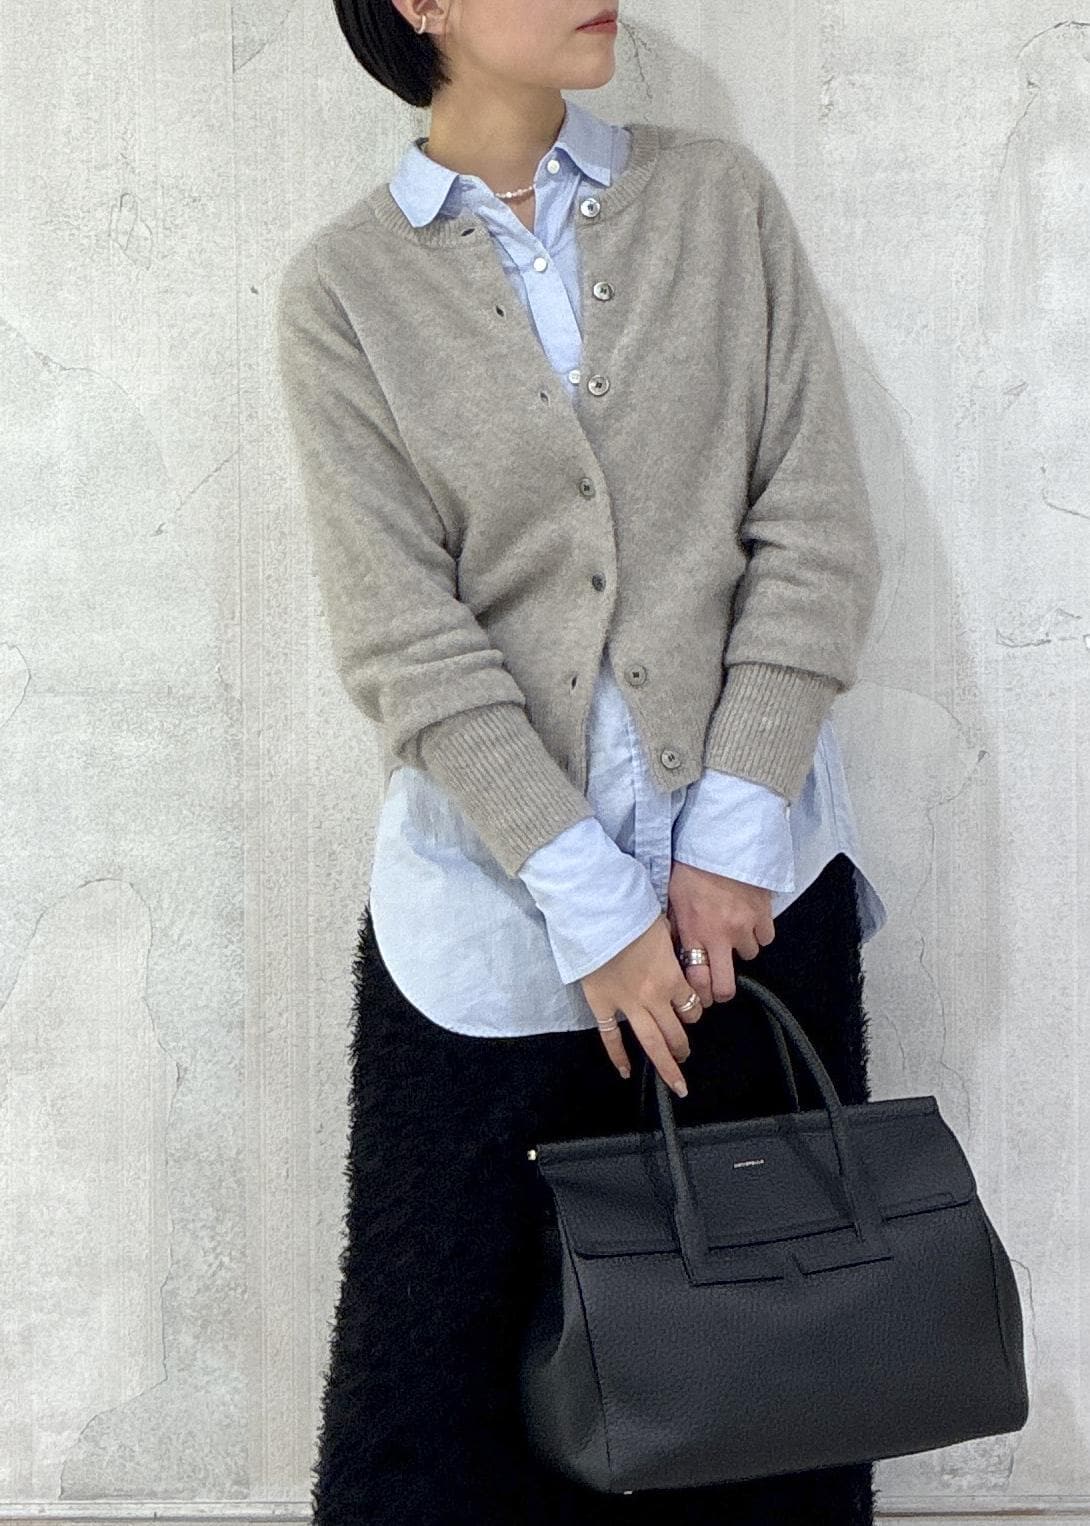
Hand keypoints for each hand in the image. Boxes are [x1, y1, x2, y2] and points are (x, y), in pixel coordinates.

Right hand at [578, 913, 701, 1095]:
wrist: (600, 917)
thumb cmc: (633, 916)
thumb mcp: (664, 928)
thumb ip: (671, 946)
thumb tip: (673, 946)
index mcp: (672, 979)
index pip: (692, 1005)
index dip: (695, 1012)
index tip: (693, 1014)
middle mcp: (654, 998)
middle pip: (676, 1032)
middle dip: (683, 1046)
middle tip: (685, 1055)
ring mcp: (628, 1005)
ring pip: (652, 1042)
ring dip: (666, 1063)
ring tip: (675, 1078)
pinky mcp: (603, 1005)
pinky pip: (611, 1037)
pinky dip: (618, 1056)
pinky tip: (625, 1071)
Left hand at [666, 860, 776, 1005]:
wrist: (722, 839)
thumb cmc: (691, 864)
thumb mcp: (671, 896)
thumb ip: (674, 926)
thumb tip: (672, 948)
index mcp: (693, 932)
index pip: (697, 981)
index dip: (699, 994)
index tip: (700, 995)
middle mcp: (719, 936)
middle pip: (726, 987)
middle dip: (722, 991)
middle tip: (720, 983)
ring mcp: (744, 927)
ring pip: (749, 956)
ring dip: (741, 948)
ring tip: (732, 931)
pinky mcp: (764, 914)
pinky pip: (766, 938)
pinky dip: (759, 932)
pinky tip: (750, 920)